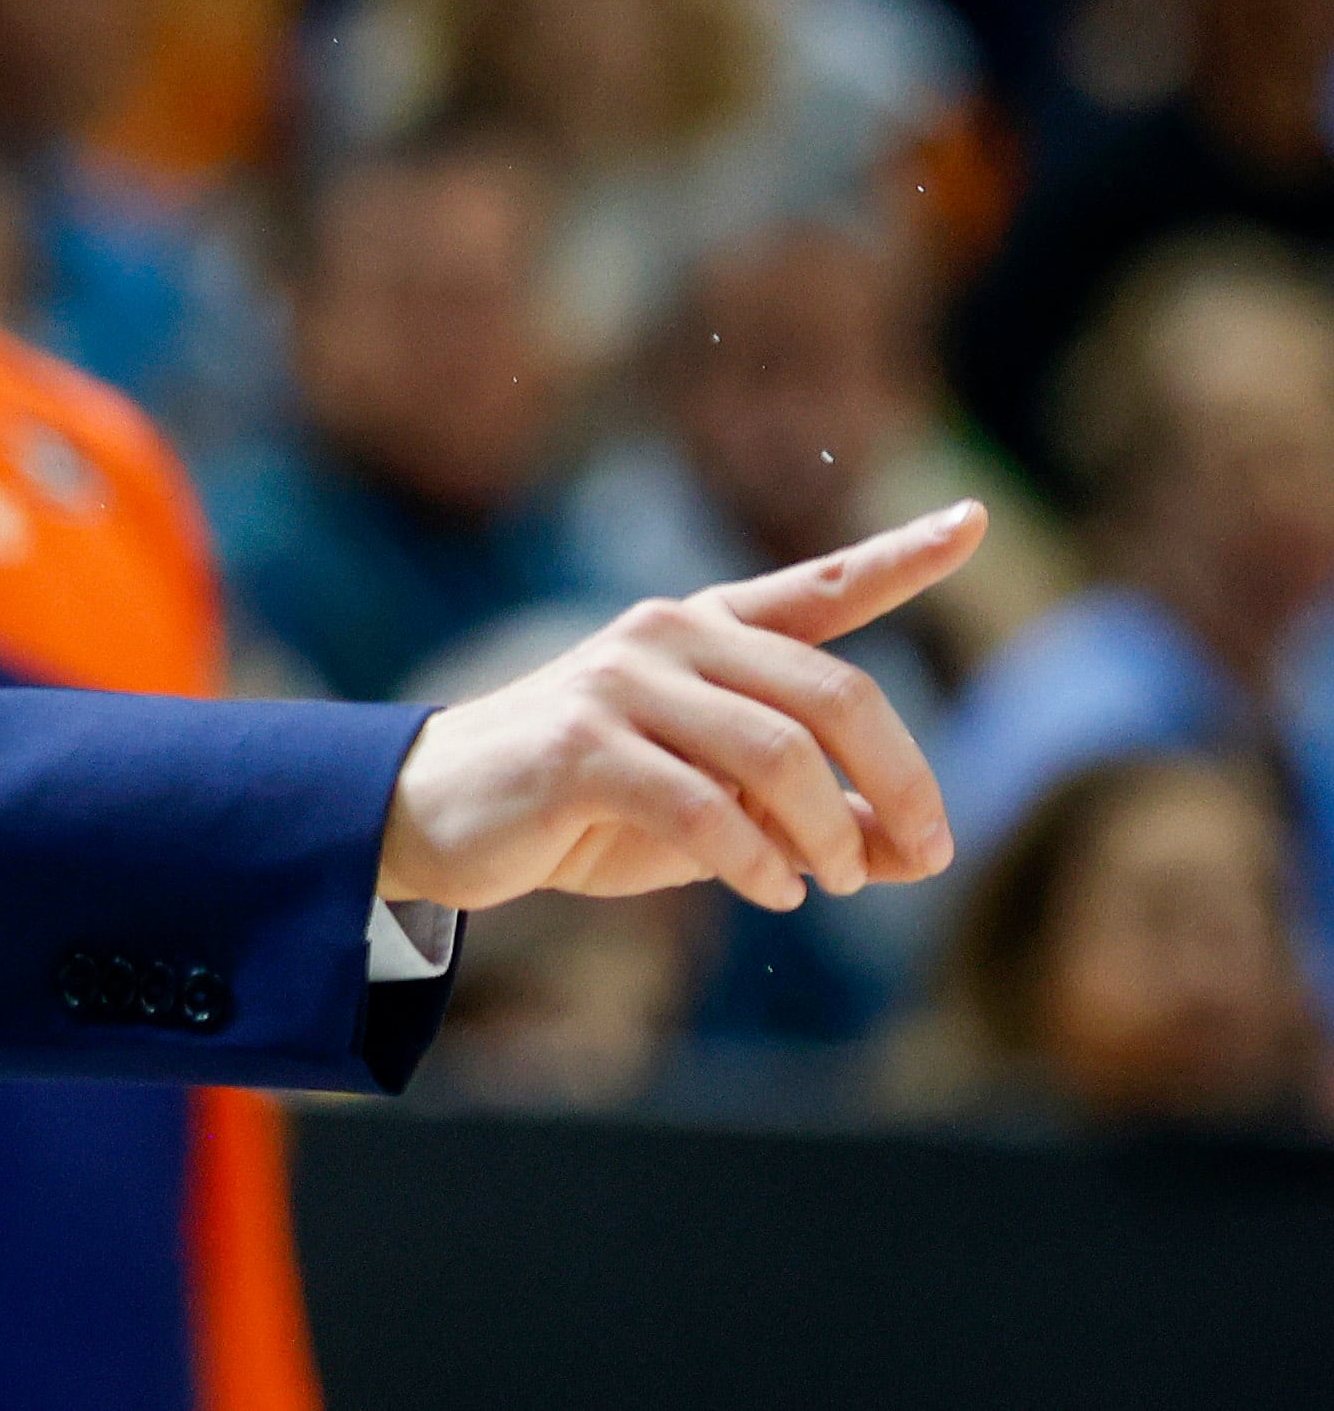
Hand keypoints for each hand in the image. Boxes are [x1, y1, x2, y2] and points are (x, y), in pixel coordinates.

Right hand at [375, 503, 985, 912]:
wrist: (436, 814)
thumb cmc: (586, 807)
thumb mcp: (716, 808)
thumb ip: (812, 815)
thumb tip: (918, 855)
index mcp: (706, 630)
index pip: (821, 588)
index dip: (902, 557)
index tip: (974, 519)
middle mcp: (670, 634)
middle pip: (833, 692)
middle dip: (901, 779)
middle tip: (930, 854)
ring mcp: (620, 682)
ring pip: (776, 753)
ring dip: (828, 833)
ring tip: (831, 885)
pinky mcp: (578, 744)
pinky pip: (699, 805)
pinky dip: (754, 859)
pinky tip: (773, 891)